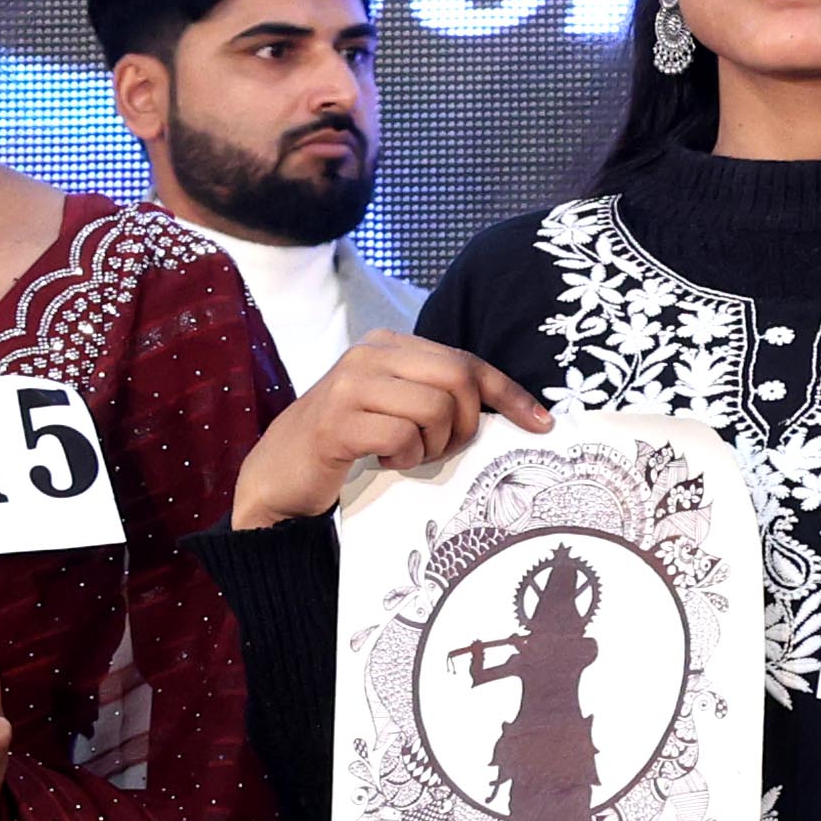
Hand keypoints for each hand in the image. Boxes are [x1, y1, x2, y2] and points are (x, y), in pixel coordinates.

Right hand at [234, 333, 548, 529]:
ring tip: (408, 456)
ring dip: (434, 446)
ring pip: (436, 408)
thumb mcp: (396, 409)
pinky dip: (405, 458)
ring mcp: (350, 384)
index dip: (509, 392)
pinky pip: (402, 437)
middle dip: (467, 424)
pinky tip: (384, 463)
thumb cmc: (349, 444)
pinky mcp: (336, 422)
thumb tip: (510, 410)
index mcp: (389, 345)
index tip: (541, 423)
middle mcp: (370, 354)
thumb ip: (438, 397)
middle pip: (458, 379)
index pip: (466, 360)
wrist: (279, 475)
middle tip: (444, 450)